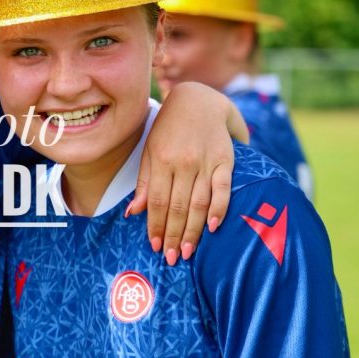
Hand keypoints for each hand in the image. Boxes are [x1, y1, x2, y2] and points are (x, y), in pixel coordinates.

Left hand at [130, 83, 238, 264]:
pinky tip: (213, 227)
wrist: (198, 99)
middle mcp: (183, 163)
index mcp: (161, 161)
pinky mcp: (225, 160)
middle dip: (172, 235)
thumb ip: (144, 182)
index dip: (155, 226)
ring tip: (186, 251)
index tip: (153, 246)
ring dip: (192, 230)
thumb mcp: (150, 150)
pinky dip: (219, 208)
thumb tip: (133, 213)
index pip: (156, 201)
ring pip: (198, 203)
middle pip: (177, 207)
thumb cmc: (168, 129)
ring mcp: (205, 162)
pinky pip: (222, 188)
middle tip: (170, 258)